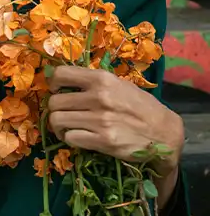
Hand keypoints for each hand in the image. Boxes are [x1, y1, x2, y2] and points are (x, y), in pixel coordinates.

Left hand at [47, 67, 183, 205]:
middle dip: (55, 110)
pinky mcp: (102, 140)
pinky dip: (69, 139)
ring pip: (57, 121)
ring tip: (67, 128)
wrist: (163, 132)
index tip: (57, 91)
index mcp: (102, 79)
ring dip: (58, 127)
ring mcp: (100, 120)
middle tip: (63, 114)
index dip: (53, 84)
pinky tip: (78, 137)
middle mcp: (99, 97)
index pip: (61, 75)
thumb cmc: (140, 107)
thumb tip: (64, 83)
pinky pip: (70, 138)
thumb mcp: (119, 85)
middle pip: (54, 102)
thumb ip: (94, 83)